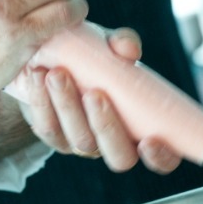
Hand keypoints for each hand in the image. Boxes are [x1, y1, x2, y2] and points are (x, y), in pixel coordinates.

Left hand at [21, 27, 182, 174]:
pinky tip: (38, 77)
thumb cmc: (95, 58)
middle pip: (118, 157)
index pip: (164, 160)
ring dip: (68, 107)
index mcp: (143, 130)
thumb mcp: (110, 47)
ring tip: (57, 74)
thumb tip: (128, 49)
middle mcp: (115, 144)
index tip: (150, 139)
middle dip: (106, 126)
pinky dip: (42, 102)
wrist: (52, 59)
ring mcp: (83, 145)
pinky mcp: (54, 137)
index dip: (161, 157)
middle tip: (94, 93)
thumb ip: (122, 43)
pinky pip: (48, 129)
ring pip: (80, 140)